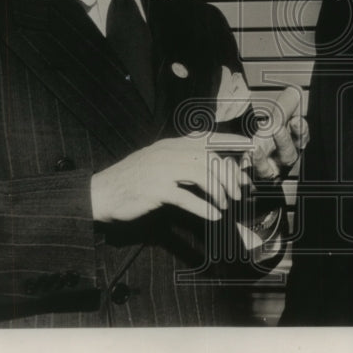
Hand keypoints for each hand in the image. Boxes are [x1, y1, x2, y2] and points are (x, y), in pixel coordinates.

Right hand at [90, 133, 252, 222]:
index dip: (231, 141)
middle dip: (229, 176)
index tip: (251, 146)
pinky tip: (214, 215)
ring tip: (225, 205)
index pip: (208, 137)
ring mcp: (162, 169)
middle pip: (210, 158)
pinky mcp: (156, 189)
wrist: (102, 191)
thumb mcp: (159, 162)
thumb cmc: (134, 179)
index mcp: (172, 144)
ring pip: (203, 175)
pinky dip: (204, 208)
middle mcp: (169, 152)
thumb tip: (214, 167)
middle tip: (239, 192)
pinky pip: (187, 198)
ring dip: (219, 192)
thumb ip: (184, 161)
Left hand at [247, 86, 309, 179]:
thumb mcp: (278, 124)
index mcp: (292, 146)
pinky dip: (242, 170)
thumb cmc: (270, 143)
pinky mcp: (252, 181)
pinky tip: (238, 162)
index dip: (300, 130)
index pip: (301, 138)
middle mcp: (282, 162)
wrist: (252, 170)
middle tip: (277, 129)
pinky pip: (247, 177)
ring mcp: (268, 173)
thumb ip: (285, 109)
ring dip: (261, 160)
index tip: (295, 120)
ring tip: (255, 148)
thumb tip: (293, 91)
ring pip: (267, 170)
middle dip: (283, 142)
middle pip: (288, 155)